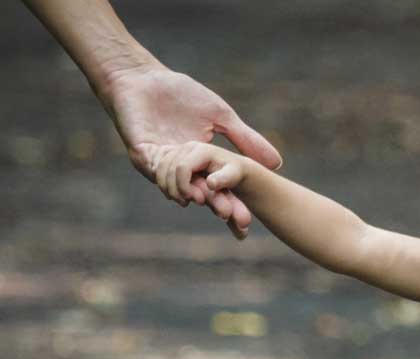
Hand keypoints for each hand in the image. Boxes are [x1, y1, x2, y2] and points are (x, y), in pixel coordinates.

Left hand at [104, 65, 281, 236]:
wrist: (144, 78)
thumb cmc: (182, 95)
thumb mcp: (222, 118)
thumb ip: (246, 140)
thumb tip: (277, 163)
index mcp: (199, 165)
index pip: (220, 189)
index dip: (233, 203)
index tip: (248, 220)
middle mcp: (180, 171)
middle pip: (202, 194)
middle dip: (217, 205)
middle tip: (233, 217)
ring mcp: (160, 165)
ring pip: (177, 188)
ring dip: (193, 194)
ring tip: (207, 198)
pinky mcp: (142, 153)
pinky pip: (155, 170)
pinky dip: (168, 178)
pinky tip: (180, 183)